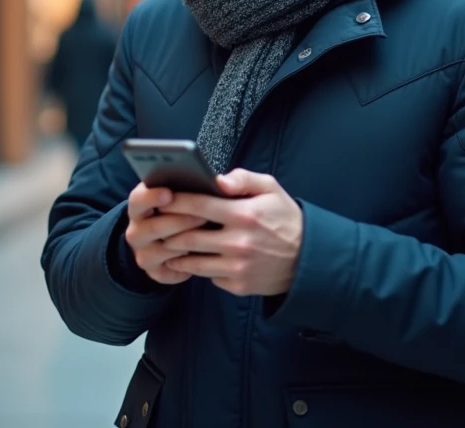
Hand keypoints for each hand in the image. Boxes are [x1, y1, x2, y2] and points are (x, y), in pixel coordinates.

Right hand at [124, 183, 209, 285]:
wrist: (176, 240)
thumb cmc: (184, 209)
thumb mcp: (186, 193)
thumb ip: (195, 184)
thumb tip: (218, 182)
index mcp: (139, 205)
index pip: (138, 199)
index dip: (152, 197)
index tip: (169, 194)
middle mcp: (136, 230)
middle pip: (153, 227)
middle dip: (180, 221)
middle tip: (204, 216)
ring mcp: (143, 252)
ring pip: (164, 249)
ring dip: (187, 242)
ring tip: (209, 235)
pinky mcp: (155, 272)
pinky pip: (171, 268)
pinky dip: (188, 261)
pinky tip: (204, 254)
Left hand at [160, 170, 302, 297]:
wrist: (307, 259)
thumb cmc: (285, 218)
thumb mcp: (271, 189)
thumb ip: (243, 179)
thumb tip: (217, 180)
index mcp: (243, 214)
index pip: (197, 205)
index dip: (174, 201)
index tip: (161, 199)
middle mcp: (238, 243)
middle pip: (187, 237)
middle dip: (167, 231)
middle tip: (157, 225)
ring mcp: (237, 267)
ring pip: (193, 262)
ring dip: (176, 254)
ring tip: (166, 245)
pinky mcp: (238, 285)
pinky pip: (209, 276)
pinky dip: (200, 268)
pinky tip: (194, 260)